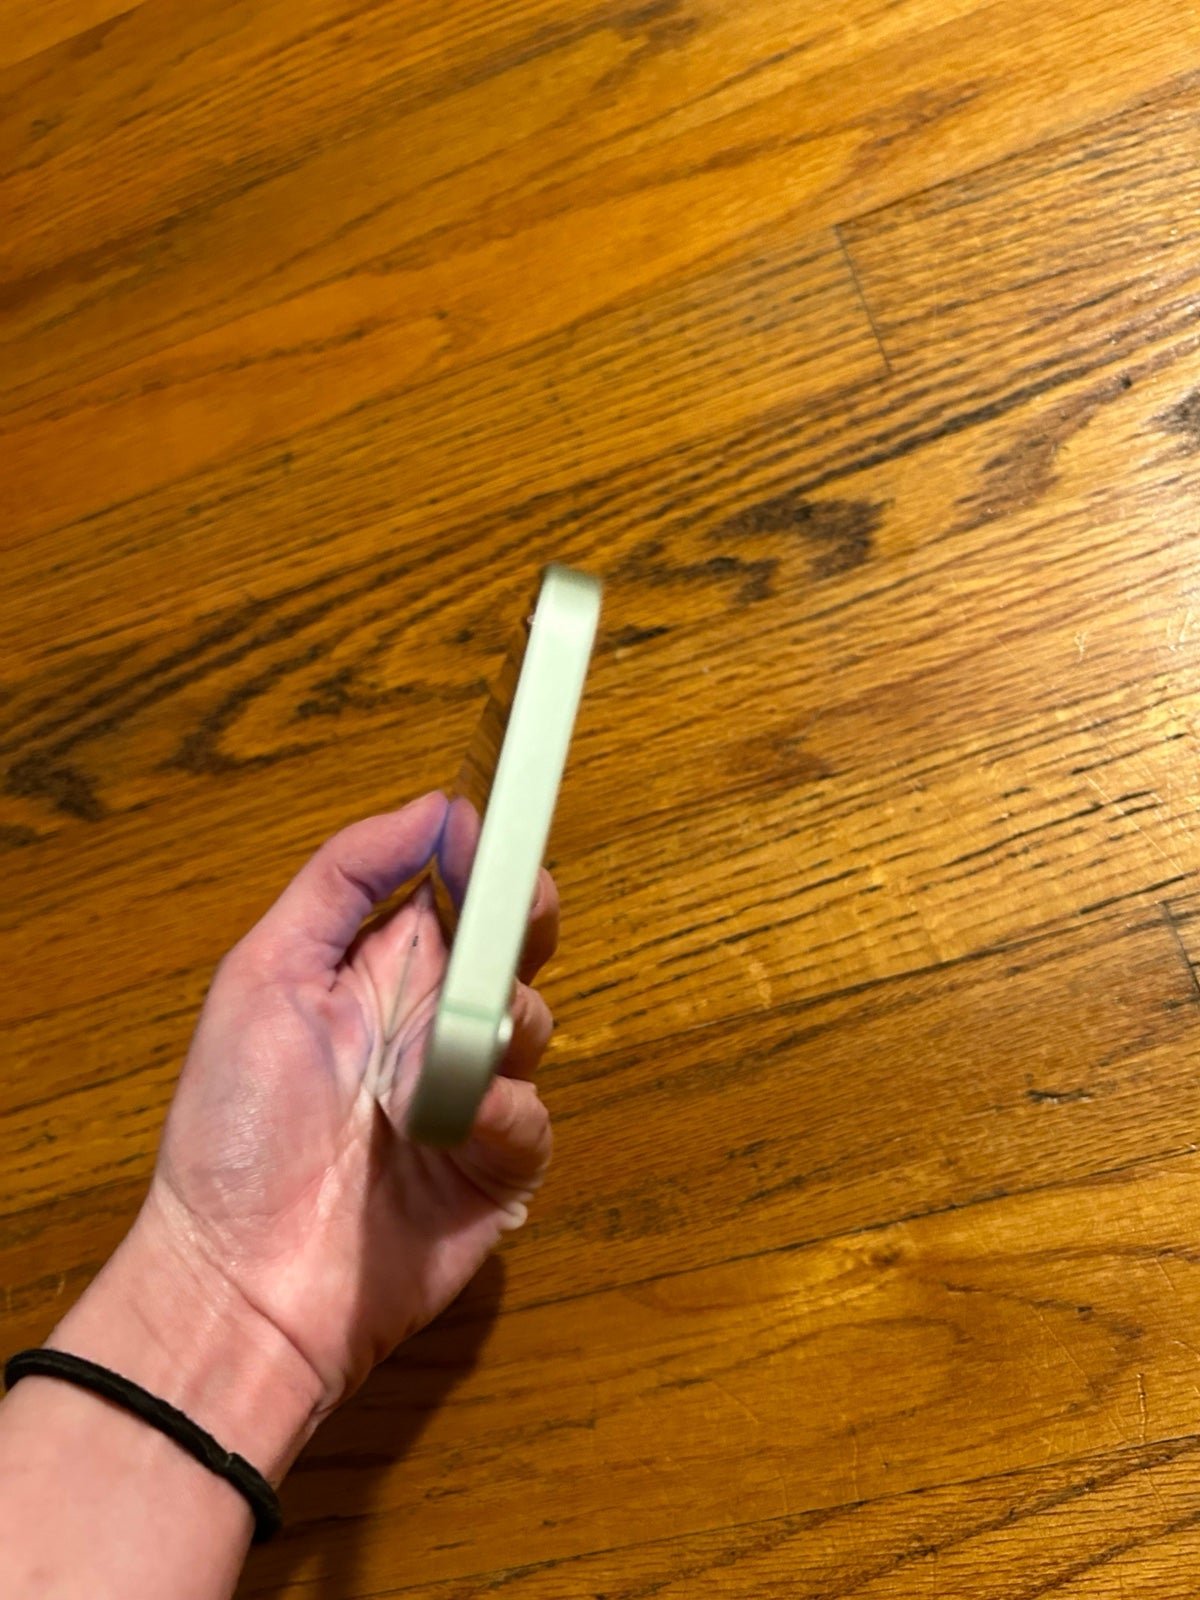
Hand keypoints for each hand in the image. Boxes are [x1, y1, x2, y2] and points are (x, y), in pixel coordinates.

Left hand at [136, 792, 555, 1418]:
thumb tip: (432, 808)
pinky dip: (499, 1113)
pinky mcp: (498, 1167)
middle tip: (514, 916)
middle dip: (522, 921)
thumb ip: (344, 879)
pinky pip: (531, 1117)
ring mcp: (470, 1095)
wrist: (242, 1281)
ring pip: (530, 1024)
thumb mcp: (264, 974)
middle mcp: (431, 1023)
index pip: (456, 890)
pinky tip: (452, 1126)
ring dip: (492, 1029)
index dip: (484, 859)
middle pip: (513, 945)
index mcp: (377, 970)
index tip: (489, 838)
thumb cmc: (235, 1129)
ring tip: (427, 1066)